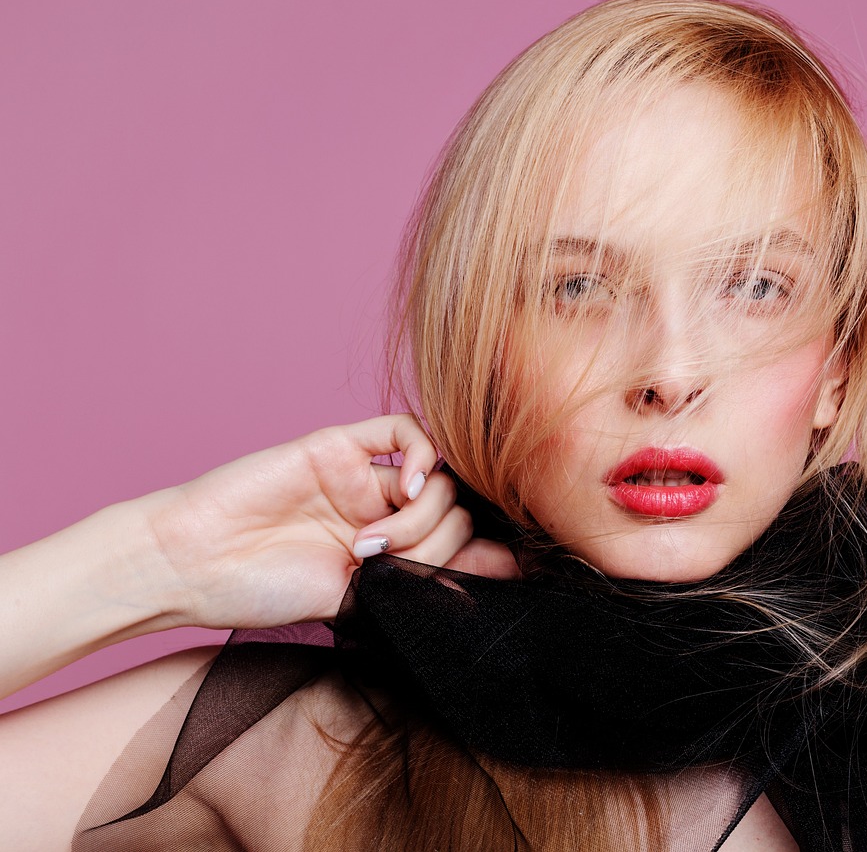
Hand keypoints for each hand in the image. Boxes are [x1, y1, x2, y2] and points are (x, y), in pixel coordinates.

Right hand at [144, 414, 514, 631]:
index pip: (461, 539)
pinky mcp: (340, 446)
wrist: (193, 567)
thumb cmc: (262, 592)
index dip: (482, 552)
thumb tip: (508, 572)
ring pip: (441, 478)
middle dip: (437, 544)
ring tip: (370, 548)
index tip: (496, 573)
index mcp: (392, 550)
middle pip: (456, 511)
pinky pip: (406, 430)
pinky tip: (416, 482)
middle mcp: (383, 509)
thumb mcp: (360, 602)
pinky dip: (430, 453)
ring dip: (421, 518)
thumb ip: (428, 582)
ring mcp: (364, 477)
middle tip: (386, 568)